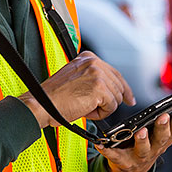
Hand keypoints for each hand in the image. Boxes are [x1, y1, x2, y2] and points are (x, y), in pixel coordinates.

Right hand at [18, 51, 135, 127]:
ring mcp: (97, 74)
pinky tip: (86, 110)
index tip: (130, 98)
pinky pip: (111, 107)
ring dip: (102, 108)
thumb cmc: (54, 97)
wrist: (42, 104)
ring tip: (84, 107)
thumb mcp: (76, 78)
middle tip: (94, 108)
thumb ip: (93, 78)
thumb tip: (112, 90)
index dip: (124, 89)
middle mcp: (94, 62)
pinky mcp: (99, 88)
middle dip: (110, 101)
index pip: (115, 73)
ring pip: (116, 98)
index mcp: (89, 58)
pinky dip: (100, 114)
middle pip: (119, 86)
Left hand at [96, 90, 171, 171]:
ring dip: (143, 140)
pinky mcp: (124, 161)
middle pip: (164, 136)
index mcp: (169, 135)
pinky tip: (103, 145)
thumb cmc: (153, 141)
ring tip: (140, 131)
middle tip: (163, 116)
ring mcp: (142, 155)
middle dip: (164, 126)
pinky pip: (116, 156)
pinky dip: (110, 151)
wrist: (132, 170)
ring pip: (144, 147)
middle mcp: (158, 146)